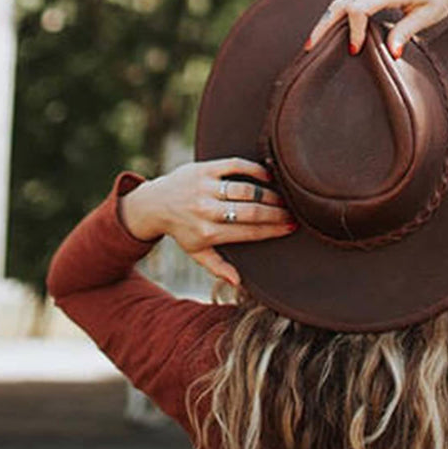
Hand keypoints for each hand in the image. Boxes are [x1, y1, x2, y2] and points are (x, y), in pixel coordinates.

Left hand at [119, 157, 296, 286]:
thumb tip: (239, 283)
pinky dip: (254, 169)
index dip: (274, 230)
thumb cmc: (181, 229)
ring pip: (246, 190)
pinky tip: (268, 176)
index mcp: (208, 233)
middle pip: (252, 211)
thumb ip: (218, 267)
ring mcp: (205, 188)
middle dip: (277, 213)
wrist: (154, 204)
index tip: (291, 227)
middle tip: (294, 212)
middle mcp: (206, 210)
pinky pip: (234, 165)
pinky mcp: (204, 169)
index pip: (250, 232)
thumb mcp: (197, 252)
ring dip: (269, 194)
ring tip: (283, 197)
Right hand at [302, 0, 447, 56]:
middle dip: (323, 25)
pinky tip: (331, 31)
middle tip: (309, 49)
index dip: (353, 32)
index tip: (355, 51)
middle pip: (341, 3)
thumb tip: (391, 54)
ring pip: (342, 0)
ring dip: (326, 21)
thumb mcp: (429, 16)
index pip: (358, 9)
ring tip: (313, 43)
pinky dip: (338, 15)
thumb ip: (406, 32)